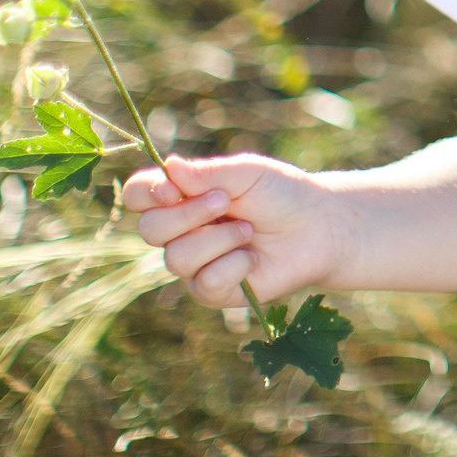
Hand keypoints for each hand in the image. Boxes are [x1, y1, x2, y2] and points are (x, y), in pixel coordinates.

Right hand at [122, 152, 347, 308]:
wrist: (317, 226)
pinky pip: (205, 283)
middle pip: (150, 229)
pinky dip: (234, 265)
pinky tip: (253, 258)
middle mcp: (180, 232)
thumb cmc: (280, 193)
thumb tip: (169, 165)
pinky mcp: (213, 291)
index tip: (172, 188)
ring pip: (177, 258)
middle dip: (189, 213)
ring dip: (219, 239)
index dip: (146, 193)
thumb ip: (207, 172)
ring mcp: (194, 264)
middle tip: (227, 200)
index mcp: (181, 197)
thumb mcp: (247, 173)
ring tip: (249, 230)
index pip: (139, 195)